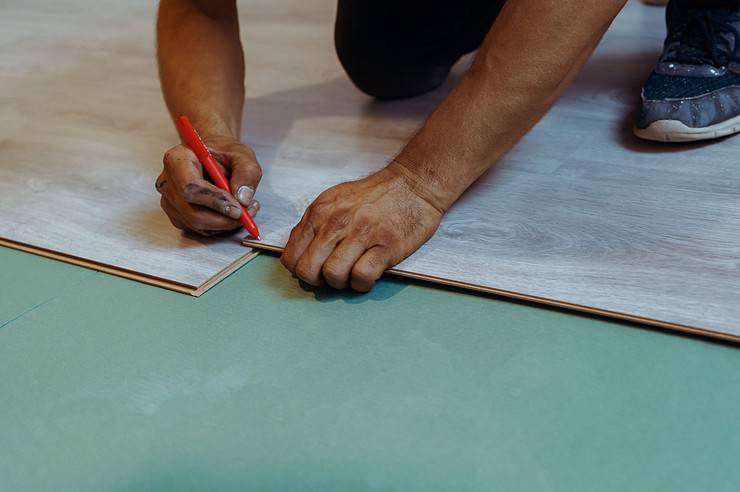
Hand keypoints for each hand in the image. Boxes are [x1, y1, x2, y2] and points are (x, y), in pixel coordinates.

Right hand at [156, 135, 261, 235]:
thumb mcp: (242, 156)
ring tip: (245, 210)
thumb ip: (246, 173)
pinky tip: (231, 214)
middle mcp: (168, 181)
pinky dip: (219, 227)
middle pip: (192, 212)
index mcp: (177, 159)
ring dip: (224, 224)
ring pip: (196, 224)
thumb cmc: (225, 154)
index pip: (190, 187)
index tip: (238, 208)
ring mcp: (169, 200)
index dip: (215, 201)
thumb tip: (243, 199)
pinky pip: (198, 229)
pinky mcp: (176, 215)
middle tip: (247, 215)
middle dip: (223, 219)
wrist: (214, 160)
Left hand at [280, 163, 443, 291]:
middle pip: (307, 270)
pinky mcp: (386, 246)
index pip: (291, 256)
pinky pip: (362, 277)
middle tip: (332, 275)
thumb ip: (315, 224)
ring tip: (352, 273)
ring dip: (341, 283)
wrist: (413, 184)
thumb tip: (299, 250)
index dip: (300, 269)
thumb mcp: (335, 200)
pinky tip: (368, 275)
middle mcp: (336, 222)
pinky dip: (362, 284)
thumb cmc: (376, 195)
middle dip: (317, 281)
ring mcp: (362, 234)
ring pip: (332, 275)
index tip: (314, 268)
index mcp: (320, 212)